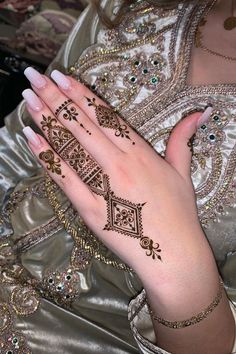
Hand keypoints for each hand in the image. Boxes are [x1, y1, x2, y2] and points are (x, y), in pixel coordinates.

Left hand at [22, 67, 211, 281]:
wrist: (172, 255)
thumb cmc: (178, 215)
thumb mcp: (183, 173)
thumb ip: (182, 140)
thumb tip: (198, 113)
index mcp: (141, 153)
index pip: (105, 116)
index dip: (81, 95)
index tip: (62, 77)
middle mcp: (120, 163)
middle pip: (82, 124)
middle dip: (56, 97)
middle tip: (34, 78)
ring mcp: (103, 185)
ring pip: (70, 146)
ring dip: (46, 120)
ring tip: (28, 98)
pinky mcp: (89, 208)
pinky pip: (64, 178)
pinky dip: (46, 156)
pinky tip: (31, 138)